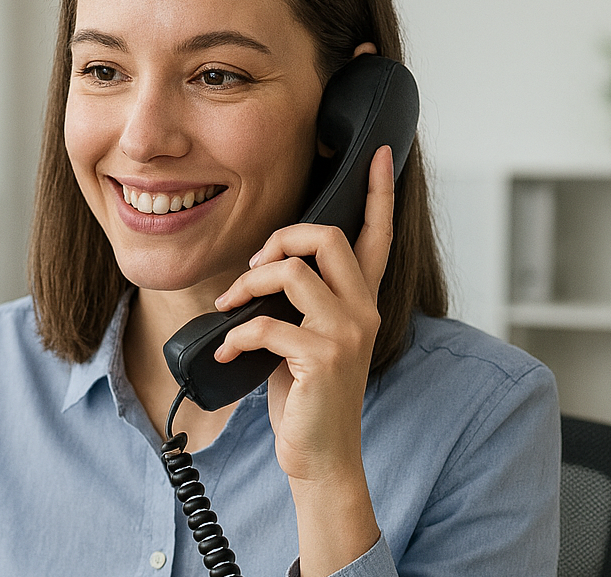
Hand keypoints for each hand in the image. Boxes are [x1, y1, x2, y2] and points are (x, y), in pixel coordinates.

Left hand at [212, 145, 393, 575]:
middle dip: (278, 238)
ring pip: (291, 272)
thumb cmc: (305, 395)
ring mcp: (347, 334)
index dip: (379, 193)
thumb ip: (298, 301)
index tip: (383, 153)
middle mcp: (363, 311)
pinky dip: (235, 334)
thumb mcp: (305, 337)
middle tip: (251, 268)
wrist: (320, 456)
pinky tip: (227, 351)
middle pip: (325, 237)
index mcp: (361, 301)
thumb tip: (260, 270)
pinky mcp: (323, 358)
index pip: (378, 236)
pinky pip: (266, 323)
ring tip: (229, 307)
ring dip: (247, 286)